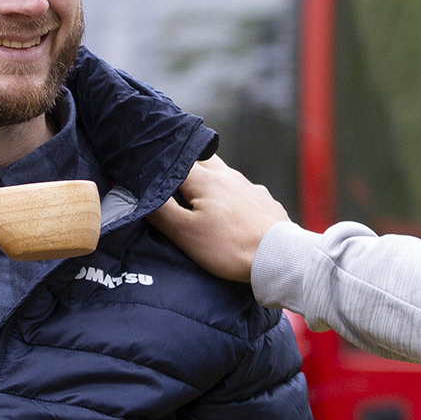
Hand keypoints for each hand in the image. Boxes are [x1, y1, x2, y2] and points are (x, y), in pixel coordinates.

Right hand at [153, 156, 291, 285]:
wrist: (280, 259)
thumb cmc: (230, 247)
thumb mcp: (185, 233)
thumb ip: (160, 210)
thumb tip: (140, 193)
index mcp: (206, 179)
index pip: (176, 160)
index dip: (161, 167)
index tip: (152, 177)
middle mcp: (230, 176)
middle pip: (203, 160)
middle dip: (188, 167)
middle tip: (175, 182)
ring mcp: (251, 188)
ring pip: (225, 176)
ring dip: (211, 182)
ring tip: (201, 201)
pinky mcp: (266, 203)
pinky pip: (244, 193)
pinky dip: (233, 198)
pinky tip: (232, 215)